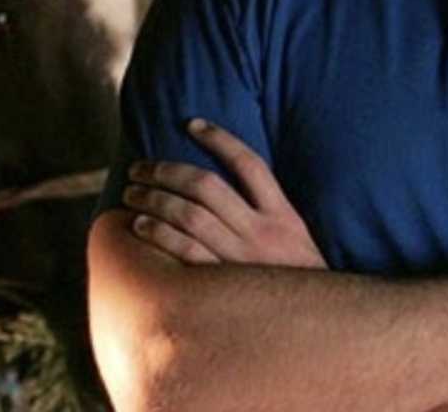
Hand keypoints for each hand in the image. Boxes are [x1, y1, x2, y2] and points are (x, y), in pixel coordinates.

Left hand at [123, 118, 325, 268]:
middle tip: (141, 167)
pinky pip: (184, 252)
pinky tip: (139, 225)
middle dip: (167, 171)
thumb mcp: (298, 239)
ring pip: (190, 216)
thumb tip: (234, 186)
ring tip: (133, 192)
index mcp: (284, 215)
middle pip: (207, 187)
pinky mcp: (222, 283)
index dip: (220, 139)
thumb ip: (271, 214)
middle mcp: (262, 232)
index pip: (250, 164)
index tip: (193, 124)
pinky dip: (158, 234)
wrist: (315, 323)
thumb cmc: (299, 279)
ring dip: (155, 199)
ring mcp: (241, 258)